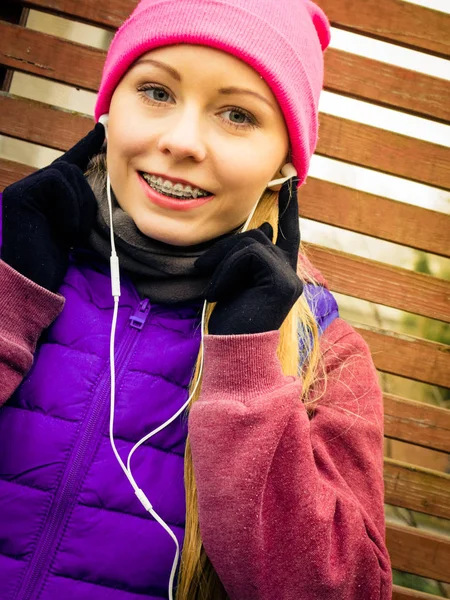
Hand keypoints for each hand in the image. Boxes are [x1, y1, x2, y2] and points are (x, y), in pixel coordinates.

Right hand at [1, 123, 104, 291]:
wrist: (31, 284)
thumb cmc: (52, 263)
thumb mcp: (72, 230)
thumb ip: (79, 206)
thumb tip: (100, 188)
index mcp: (44, 196)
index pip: (68, 164)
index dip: (85, 147)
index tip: (101, 131)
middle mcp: (30, 188)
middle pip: (71, 170)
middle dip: (84, 199)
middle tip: (75, 231)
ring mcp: (22, 190)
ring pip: (66, 174)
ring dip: (77, 207)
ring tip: (67, 234)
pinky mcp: (19, 195)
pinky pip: (57, 183)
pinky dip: (68, 208)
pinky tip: (61, 231)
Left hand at [195, 177, 302, 334]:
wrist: (233, 352)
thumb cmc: (230, 321)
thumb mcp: (236, 281)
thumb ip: (248, 257)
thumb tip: (264, 227)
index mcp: (280, 271)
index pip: (288, 232)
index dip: (289, 207)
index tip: (289, 182)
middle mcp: (291, 272)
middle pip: (256, 234)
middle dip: (224, 249)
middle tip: (202, 270)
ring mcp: (290, 278)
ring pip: (250, 241)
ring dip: (222, 262)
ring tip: (213, 290)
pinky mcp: (283, 282)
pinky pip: (249, 254)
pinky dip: (226, 270)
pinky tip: (218, 293)